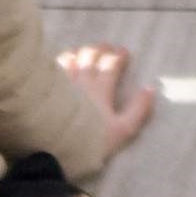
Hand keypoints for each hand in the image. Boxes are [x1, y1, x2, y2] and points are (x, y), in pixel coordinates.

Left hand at [57, 40, 159, 168]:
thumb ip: (138, 110)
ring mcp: (61, 83)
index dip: (119, 56)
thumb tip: (150, 89)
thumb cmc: (89, 142)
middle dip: (101, 49)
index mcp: (100, 89)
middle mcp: (81, 81)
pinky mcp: (45, 89)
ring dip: (81, 52)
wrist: (53, 149)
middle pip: (91, 56)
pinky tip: (62, 62)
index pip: (111, 64)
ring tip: (84, 52)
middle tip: (107, 47)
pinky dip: (61, 60)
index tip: (124, 53)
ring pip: (71, 58)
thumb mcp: (121, 130)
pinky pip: (54, 67)